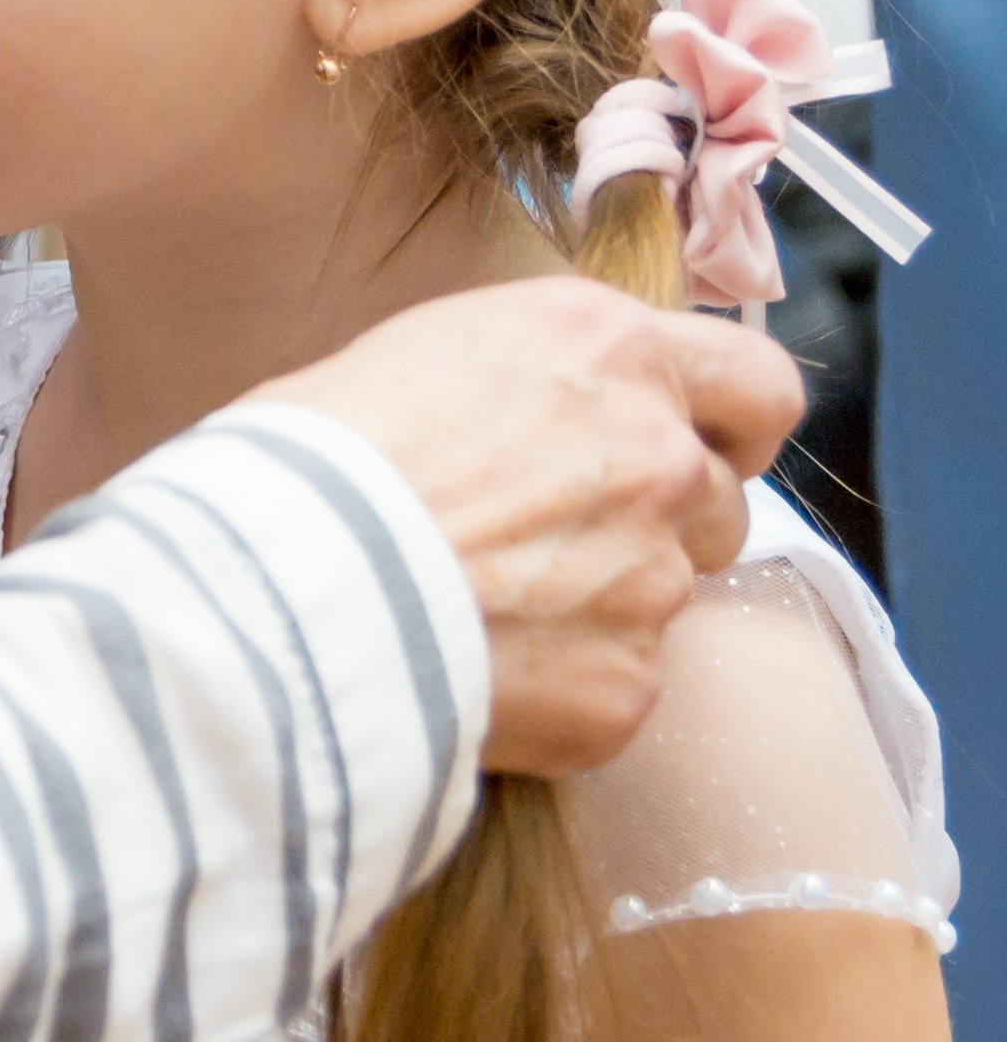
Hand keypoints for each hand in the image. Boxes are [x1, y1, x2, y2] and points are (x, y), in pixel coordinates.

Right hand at [260, 277, 802, 775]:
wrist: (285, 587)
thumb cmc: (308, 458)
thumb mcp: (418, 359)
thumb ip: (523, 389)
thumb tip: (526, 427)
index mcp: (607, 348)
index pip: (755, 381)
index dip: (733, 424)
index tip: (705, 448)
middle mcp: (657, 453)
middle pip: (716, 502)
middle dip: (657, 527)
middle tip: (554, 549)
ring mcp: (655, 575)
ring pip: (665, 599)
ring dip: (604, 609)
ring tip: (491, 617)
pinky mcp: (628, 685)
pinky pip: (615, 690)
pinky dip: (561, 693)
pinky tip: (476, 679)